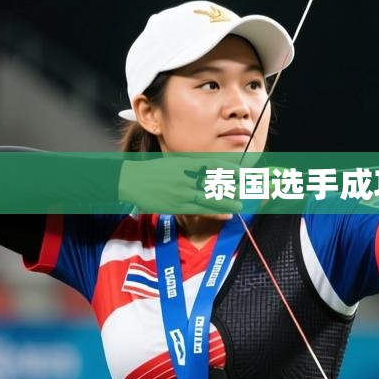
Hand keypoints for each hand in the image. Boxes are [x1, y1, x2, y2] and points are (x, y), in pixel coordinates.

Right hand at [118, 154, 244, 214]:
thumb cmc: (156, 171)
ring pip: (210, 198)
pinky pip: (200, 210)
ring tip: (240, 204)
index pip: (214, 165)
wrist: (131, 181)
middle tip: (247, 189)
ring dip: (227, 202)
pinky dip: (215, 213)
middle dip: (233, 186)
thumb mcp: (176, 163)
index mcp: (187, 164)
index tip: (244, 173)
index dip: (231, 169)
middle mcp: (186, 177)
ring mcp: (181, 192)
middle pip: (215, 181)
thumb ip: (194, 166)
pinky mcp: (177, 206)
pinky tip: (226, 215)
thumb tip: (215, 169)